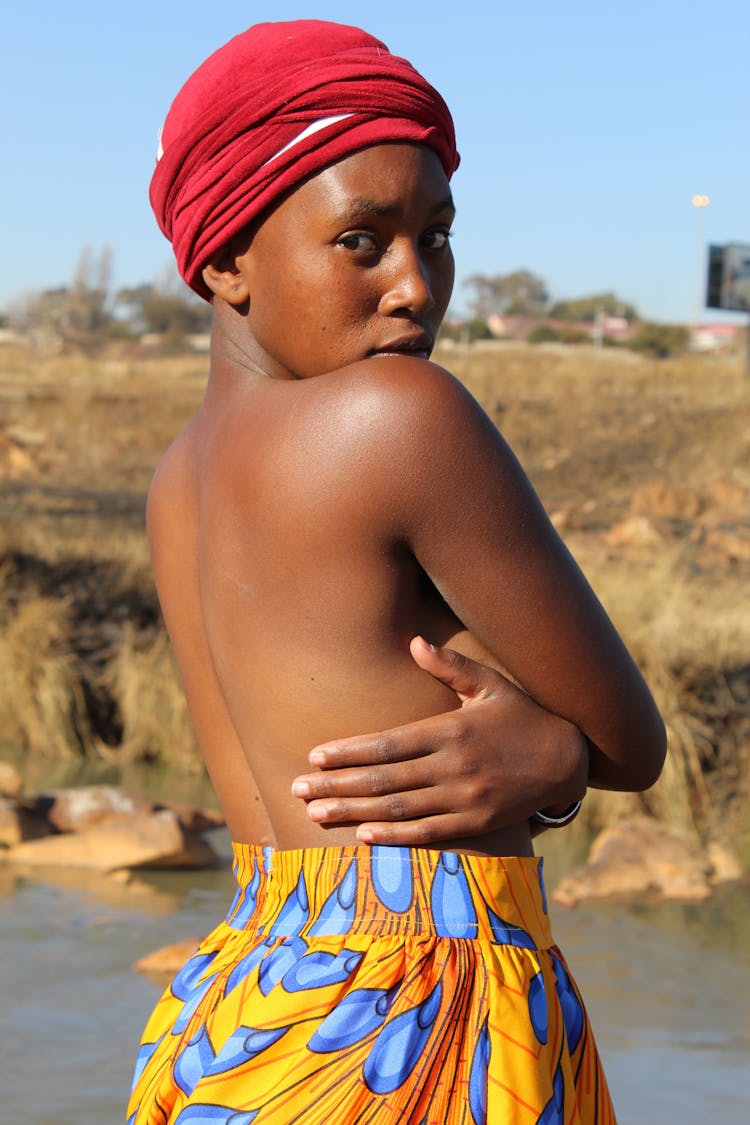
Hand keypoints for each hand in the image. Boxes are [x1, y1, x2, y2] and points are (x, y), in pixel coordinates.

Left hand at [291, 637, 588, 845]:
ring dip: (353, 812)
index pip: (390, 744)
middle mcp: (454, 766)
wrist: (567, 759)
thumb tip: (414, 642)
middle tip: (298, 789)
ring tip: (316, 814)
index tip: (316, 754)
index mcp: (451, 730)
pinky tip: (363, 836)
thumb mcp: (490, 684)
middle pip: (384, 778)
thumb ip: (451, 666)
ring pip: (399, 808)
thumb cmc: (521, 716)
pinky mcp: (477, 823)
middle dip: (337, 784)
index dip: (351, 751)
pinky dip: (394, 835)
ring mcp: (465, 798)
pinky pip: (428, 832)